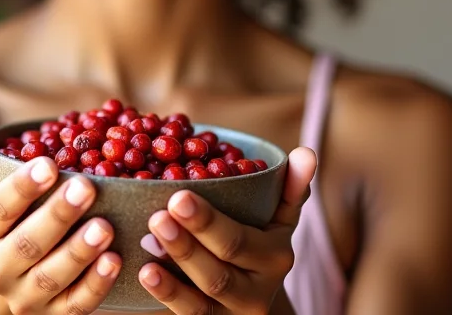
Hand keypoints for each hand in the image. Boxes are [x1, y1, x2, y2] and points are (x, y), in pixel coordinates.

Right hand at [0, 128, 121, 313]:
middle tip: (87, 186)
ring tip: (105, 225)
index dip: (22, 187)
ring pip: (51, 277)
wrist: (8, 272)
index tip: (49, 163)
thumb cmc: (4, 216)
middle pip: (27, 244)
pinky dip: (96, 285)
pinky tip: (115, 260)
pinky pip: (74, 305)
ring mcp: (23, 297)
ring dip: (79, 252)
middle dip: (58, 215)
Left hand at [137, 147, 316, 313]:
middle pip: (219, 272)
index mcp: (276, 256)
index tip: (179, 197)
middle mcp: (258, 290)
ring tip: (147, 242)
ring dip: (174, 271)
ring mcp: (234, 312)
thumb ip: (290, 186)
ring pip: (204, 297)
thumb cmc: (261, 237)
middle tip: (158, 216)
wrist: (256, 291)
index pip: (240, 241)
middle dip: (187, 245)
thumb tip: (306, 152)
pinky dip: (168, 295)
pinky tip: (145, 273)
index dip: (209, 222)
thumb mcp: (280, 215)